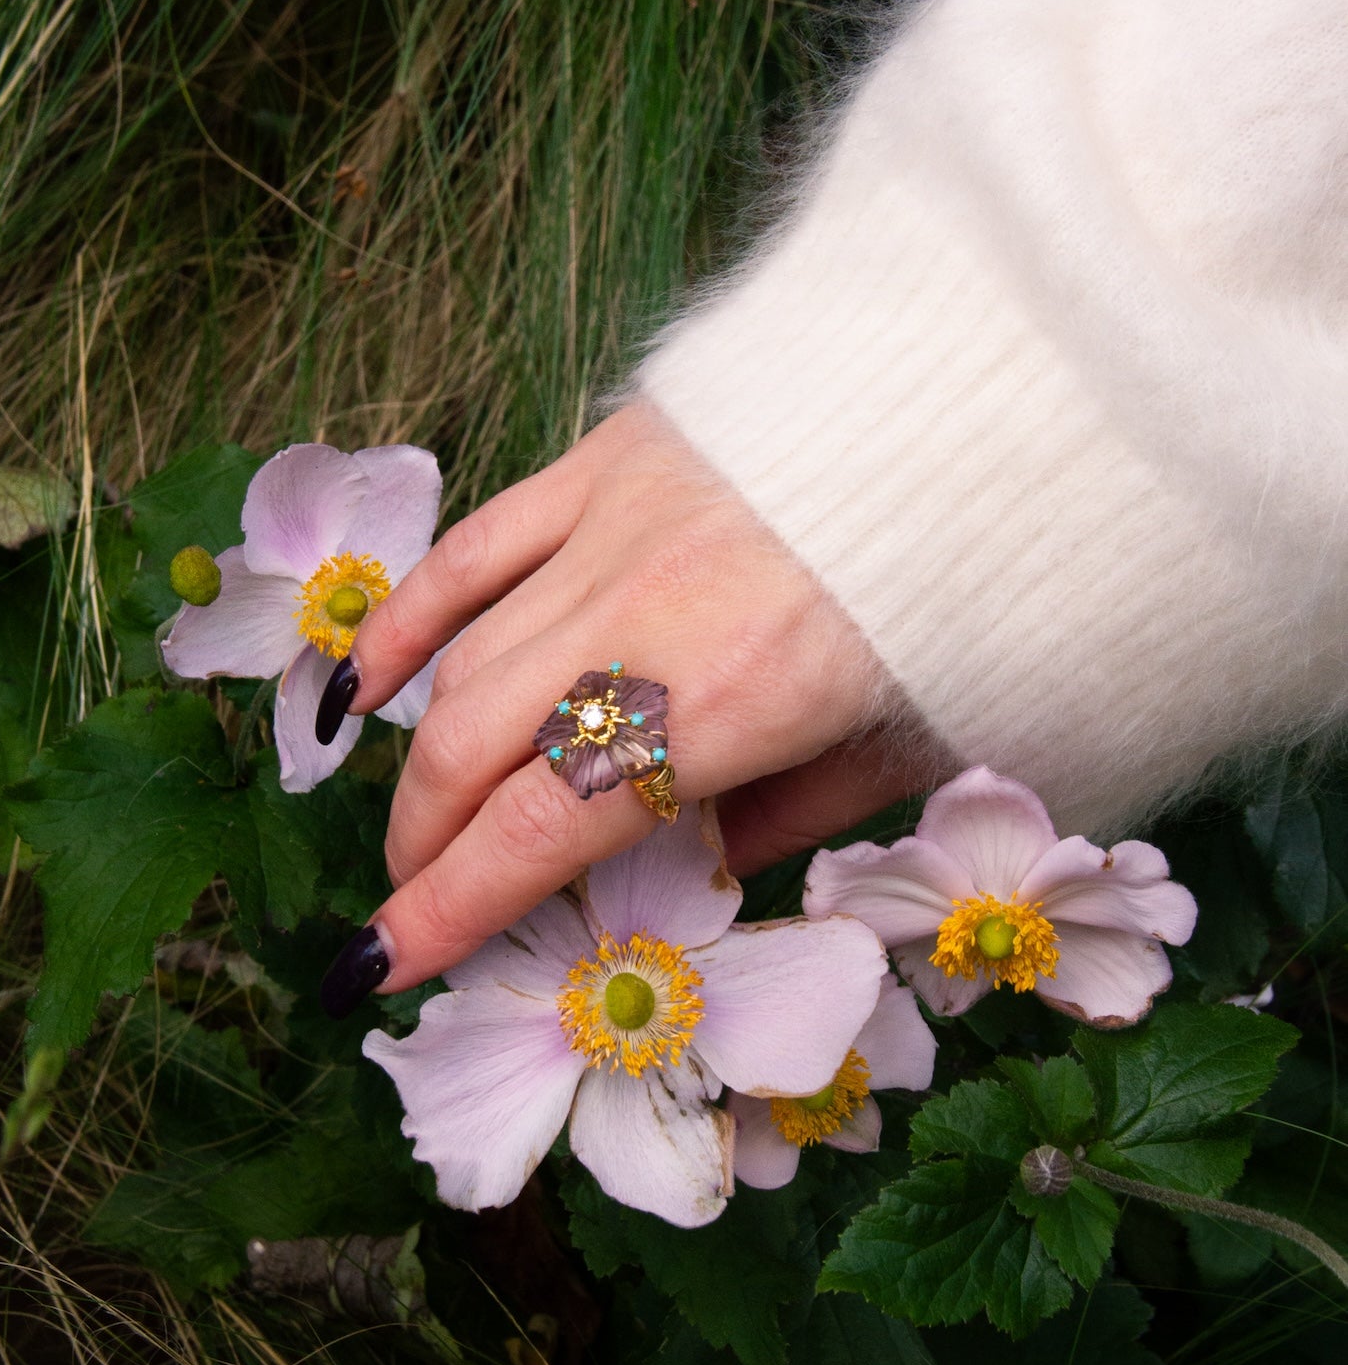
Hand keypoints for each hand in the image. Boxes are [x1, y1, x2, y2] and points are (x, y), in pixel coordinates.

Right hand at [334, 405, 931, 995]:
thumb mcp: (905, 750)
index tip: (385, 962)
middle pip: (477, 751)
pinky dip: (412, 619)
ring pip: (466, 662)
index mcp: (731, 708)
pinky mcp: (607, 463)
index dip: (449, 908)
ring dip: (426, 757)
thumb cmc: (980, 593)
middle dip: (425, 843)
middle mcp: (648, 622)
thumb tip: (692, 871)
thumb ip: (787, 824)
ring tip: (419, 816)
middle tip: (416, 893)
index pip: (540, 832)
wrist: (1000, 402)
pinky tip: (364, 681)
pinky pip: (476, 547)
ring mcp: (614, 532)